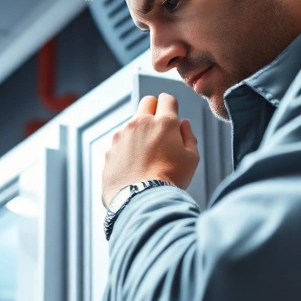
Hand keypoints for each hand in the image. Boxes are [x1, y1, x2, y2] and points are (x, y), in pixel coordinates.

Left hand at [102, 93, 198, 208]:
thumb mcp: (191, 159)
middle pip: (147, 102)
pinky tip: (133, 166)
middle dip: (154, 110)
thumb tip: (183, 124)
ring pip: (132, 124)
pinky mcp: (110, 149)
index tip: (172, 116)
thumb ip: (189, 137)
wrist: (141, 201)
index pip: (167, 99)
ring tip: (146, 157)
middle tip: (159, 130)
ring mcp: (122, 135)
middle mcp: (140, 123)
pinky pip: (120, 142)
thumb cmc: (170, 181)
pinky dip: (126, 149)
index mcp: (163, 123)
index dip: (171, 106)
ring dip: (139, 132)